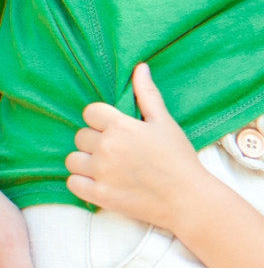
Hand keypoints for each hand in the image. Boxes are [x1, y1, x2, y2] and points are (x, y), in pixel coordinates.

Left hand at [65, 64, 205, 232]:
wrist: (187, 199)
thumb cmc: (179, 159)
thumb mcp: (165, 123)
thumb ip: (148, 95)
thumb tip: (140, 68)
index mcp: (121, 127)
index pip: (91, 112)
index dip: (102, 119)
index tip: (117, 129)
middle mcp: (106, 148)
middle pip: (81, 136)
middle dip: (96, 140)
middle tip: (119, 150)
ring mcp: (100, 173)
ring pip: (73, 159)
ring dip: (86, 161)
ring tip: (108, 166)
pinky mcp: (98, 195)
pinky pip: (72, 183)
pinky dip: (82, 182)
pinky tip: (101, 181)